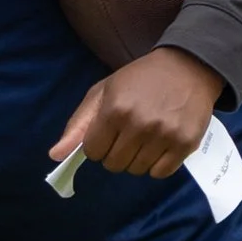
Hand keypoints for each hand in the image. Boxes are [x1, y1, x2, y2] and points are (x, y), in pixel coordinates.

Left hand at [49, 47, 224, 179]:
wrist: (187, 66)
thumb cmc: (139, 79)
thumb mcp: (103, 91)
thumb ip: (78, 124)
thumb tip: (55, 156)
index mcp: (115, 110)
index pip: (93, 151)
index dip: (97, 144)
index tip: (107, 133)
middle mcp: (139, 125)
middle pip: (114, 164)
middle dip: (115, 152)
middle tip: (127, 134)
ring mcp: (164, 136)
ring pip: (136, 170)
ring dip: (136, 159)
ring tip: (144, 137)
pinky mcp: (186, 144)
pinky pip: (160, 173)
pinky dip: (157, 165)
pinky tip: (159, 144)